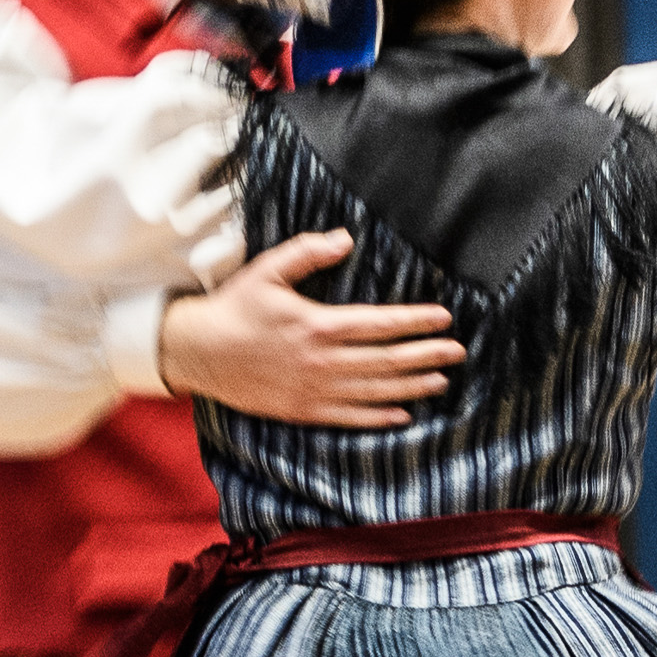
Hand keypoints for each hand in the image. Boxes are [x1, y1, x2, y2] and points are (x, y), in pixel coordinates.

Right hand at [157, 232, 462, 428]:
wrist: (198, 353)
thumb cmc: (235, 307)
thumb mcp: (267, 270)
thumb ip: (307, 253)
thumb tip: (346, 238)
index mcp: (318, 325)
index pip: (380, 324)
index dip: (415, 321)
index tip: (443, 318)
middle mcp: (321, 362)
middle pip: (386, 360)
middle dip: (426, 355)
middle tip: (458, 352)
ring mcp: (313, 390)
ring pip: (374, 391)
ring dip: (411, 386)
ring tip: (442, 381)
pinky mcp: (303, 410)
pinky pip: (349, 418)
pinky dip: (379, 417)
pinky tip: (404, 414)